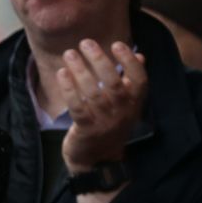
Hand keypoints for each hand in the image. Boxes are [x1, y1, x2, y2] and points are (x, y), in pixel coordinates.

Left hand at [56, 40, 147, 174]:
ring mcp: (104, 122)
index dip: (129, 62)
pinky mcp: (86, 130)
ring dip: (80, 71)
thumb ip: (132, 81)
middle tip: (85, 43)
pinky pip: (77, 106)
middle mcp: (123, 113)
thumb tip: (140, 55)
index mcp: (134, 104)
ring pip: (93, 93)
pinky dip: (69, 89)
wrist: (97, 160)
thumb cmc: (110, 124)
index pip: (140, 80)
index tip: (116, 44)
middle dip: (99, 60)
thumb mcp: (126, 105)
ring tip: (69, 54)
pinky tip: (61, 73)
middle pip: (114, 83)